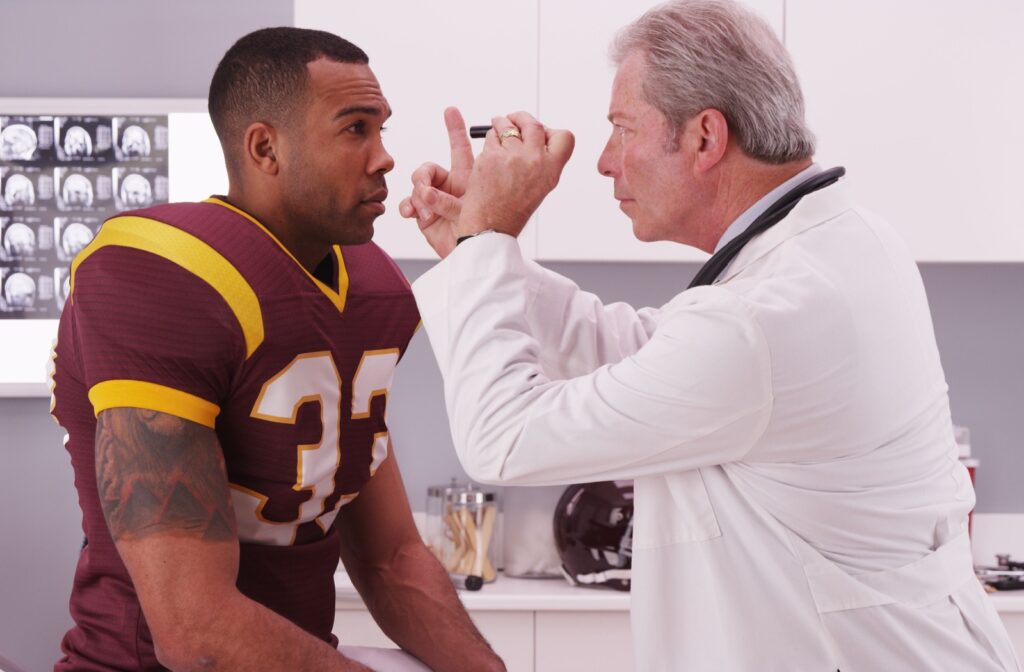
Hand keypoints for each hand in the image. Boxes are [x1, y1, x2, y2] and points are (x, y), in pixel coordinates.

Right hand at [399, 107, 473, 258]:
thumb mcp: (481, 202)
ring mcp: (434, 199)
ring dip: (420, 197)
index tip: (451, 110)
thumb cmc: (484, 230)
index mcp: (468, 178)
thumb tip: (438, 183)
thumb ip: (464, 187)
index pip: (460, 148)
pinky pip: (408, 202)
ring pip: (417, 184)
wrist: (472, 254)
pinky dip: (410, 207)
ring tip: (430, 212)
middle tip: (427, 187)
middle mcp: (449, 185)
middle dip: (424, 172)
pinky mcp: (422, 213)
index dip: (455, 128)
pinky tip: (416, 214)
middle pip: (429, 168)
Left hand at [458, 111, 573, 238]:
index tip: (541, 133)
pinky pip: (491, 136)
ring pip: (508, 125)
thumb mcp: (540, 187)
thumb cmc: (512, 210)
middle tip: (513, 120)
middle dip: (521, 118)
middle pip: (533, 124)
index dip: (551, 131)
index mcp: (551, 170)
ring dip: (501, 124)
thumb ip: (542, 161)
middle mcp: (535, 161)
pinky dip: (489, 140)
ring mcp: (512, 157)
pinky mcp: (491, 157)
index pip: (565, 137)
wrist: (491, 227)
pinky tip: (489, 152)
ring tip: (498, 132)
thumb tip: (535, 135)